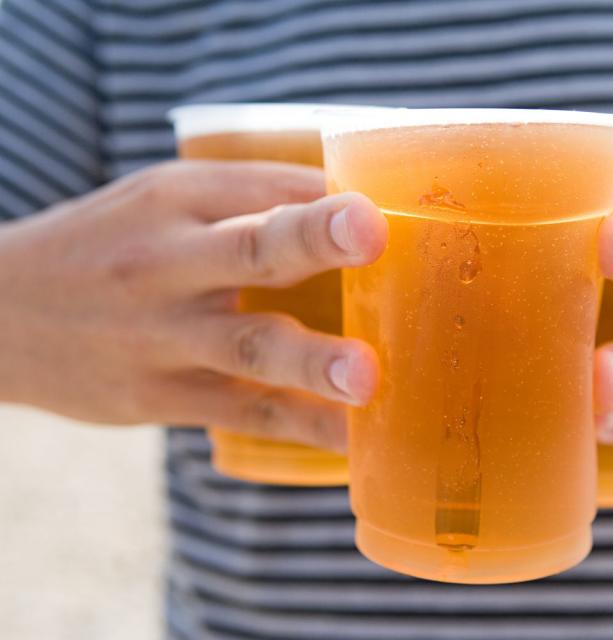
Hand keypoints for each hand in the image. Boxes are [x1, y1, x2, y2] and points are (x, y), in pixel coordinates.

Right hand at [0, 161, 387, 450]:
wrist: (1, 314)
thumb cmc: (107, 246)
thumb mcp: (158, 201)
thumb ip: (245, 199)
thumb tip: (346, 202)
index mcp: (173, 200)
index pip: (264, 188)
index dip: (326, 195)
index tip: (382, 201)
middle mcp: (168, 262)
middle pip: (251, 248)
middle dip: (313, 238)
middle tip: (372, 235)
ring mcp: (163, 336)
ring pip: (248, 345)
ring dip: (312, 360)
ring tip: (366, 378)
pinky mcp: (161, 397)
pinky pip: (244, 412)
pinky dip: (302, 425)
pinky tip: (352, 439)